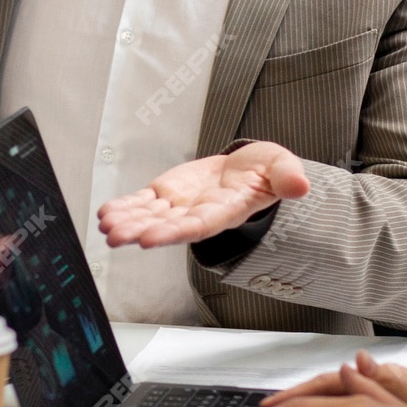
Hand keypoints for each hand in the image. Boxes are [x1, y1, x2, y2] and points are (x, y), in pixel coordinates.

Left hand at [96, 142, 308, 247]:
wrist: (251, 169)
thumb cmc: (267, 172)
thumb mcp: (283, 168)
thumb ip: (288, 177)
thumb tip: (301, 185)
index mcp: (226, 210)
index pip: (199, 225)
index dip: (175, 232)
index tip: (151, 238)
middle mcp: (199, 214)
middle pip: (167, 225)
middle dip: (140, 230)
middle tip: (116, 235)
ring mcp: (180, 205)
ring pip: (150, 217)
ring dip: (127, 222)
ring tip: (106, 226)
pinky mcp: (167, 193)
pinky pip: (143, 203)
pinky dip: (125, 207)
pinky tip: (107, 213)